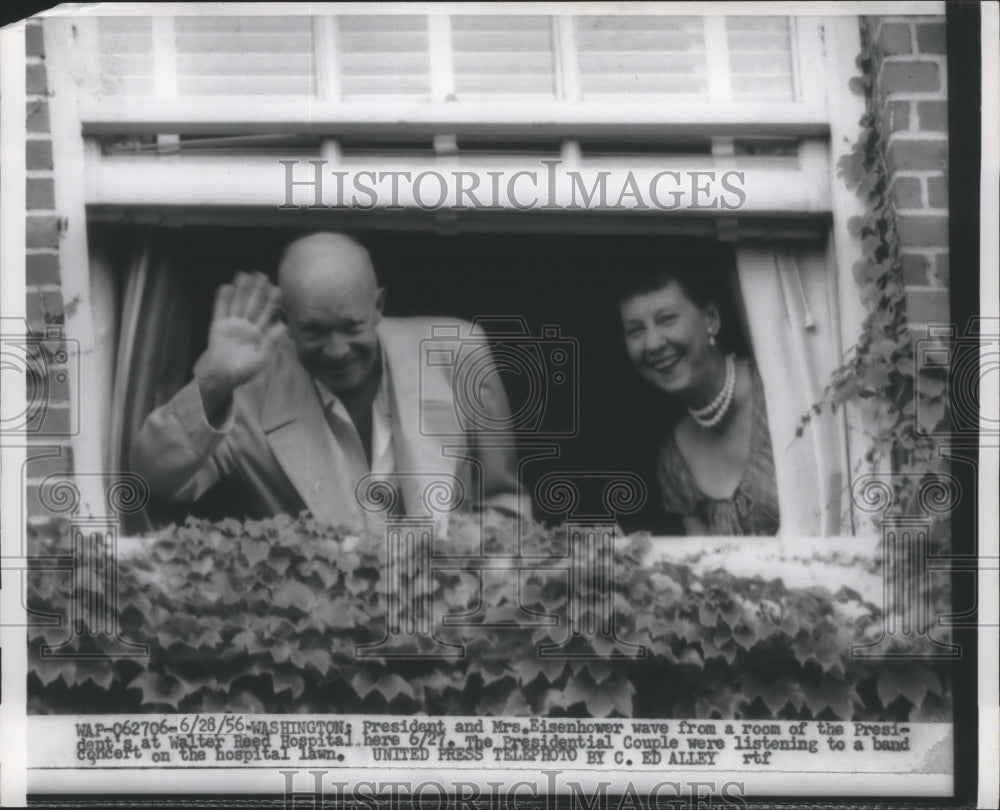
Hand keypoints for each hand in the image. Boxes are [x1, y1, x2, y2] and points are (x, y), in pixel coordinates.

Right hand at [193, 272, 283, 417]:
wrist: (221, 377)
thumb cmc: (243, 372)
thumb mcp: (261, 360)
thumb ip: (271, 342)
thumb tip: (284, 325)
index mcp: (259, 334)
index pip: (267, 314)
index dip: (272, 302)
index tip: (277, 289)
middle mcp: (246, 326)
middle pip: (254, 304)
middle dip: (258, 290)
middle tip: (263, 274)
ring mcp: (232, 324)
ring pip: (238, 303)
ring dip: (241, 290)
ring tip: (244, 275)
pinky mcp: (218, 325)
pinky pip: (221, 309)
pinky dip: (222, 299)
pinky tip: (226, 286)